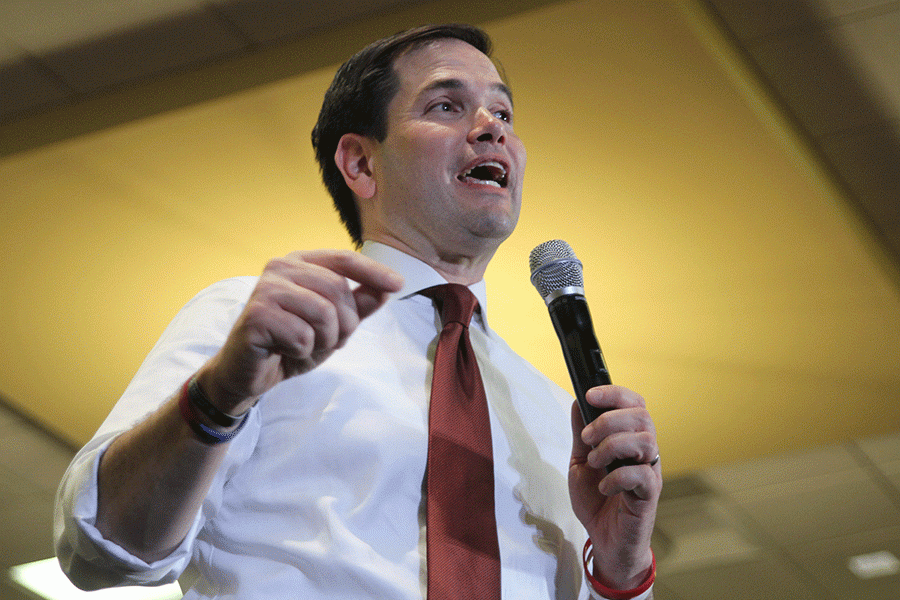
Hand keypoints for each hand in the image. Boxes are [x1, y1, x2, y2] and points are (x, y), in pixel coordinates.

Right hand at [196, 249, 402, 414]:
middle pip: (337, 289)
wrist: (249, 372)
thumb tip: (389, 286)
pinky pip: (302, 335)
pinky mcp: (256, 315)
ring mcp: (265, 289)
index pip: (343, 259)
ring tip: (307, 345)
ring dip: (324, 339)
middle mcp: (280, 268)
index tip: (399, 284)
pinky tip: (285, 350)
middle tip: (329, 340)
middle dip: (344, 323)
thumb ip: (359, 304)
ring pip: (323, 312)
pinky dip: (302, 350)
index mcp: (300, 262)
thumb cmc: (290, 342)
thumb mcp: (334, 324)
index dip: (373, 271)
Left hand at [568, 385, 660, 589]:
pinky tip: (604, 486)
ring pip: (646, 440)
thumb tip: (579, 402)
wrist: (603, 538)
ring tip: (595, 461)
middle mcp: (644, 451)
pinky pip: (642, 475)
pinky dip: (617, 476)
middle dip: (609, 420)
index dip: (615, 393)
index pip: (634, 403)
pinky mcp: (649, 495)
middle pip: (642, 416)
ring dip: (613, 446)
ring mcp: (650, 471)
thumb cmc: (597, 499)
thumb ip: (581, 434)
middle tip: (587, 438)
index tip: (590, 395)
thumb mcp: (580, 461)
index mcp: (629, 438)